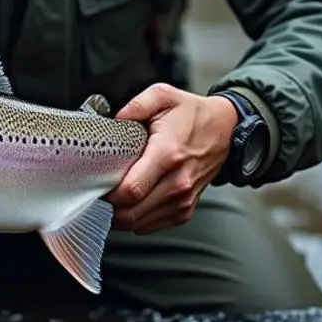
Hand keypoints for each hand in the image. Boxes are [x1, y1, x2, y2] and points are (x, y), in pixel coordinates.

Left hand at [105, 83, 238, 233]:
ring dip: (119, 216)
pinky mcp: (185, 209)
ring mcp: (183, 199)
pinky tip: (128, 204)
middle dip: (108, 207)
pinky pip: (153, 226)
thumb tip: (115, 119)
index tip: (96, 183)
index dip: (107, 193)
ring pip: (140, 224)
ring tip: (110, 198)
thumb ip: (136, 105)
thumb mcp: (163, 95)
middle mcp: (178, 182)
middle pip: (132, 213)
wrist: (225, 128)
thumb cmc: (191, 113)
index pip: (132, 190)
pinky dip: (135, 220)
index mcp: (167, 154)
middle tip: (97, 192)